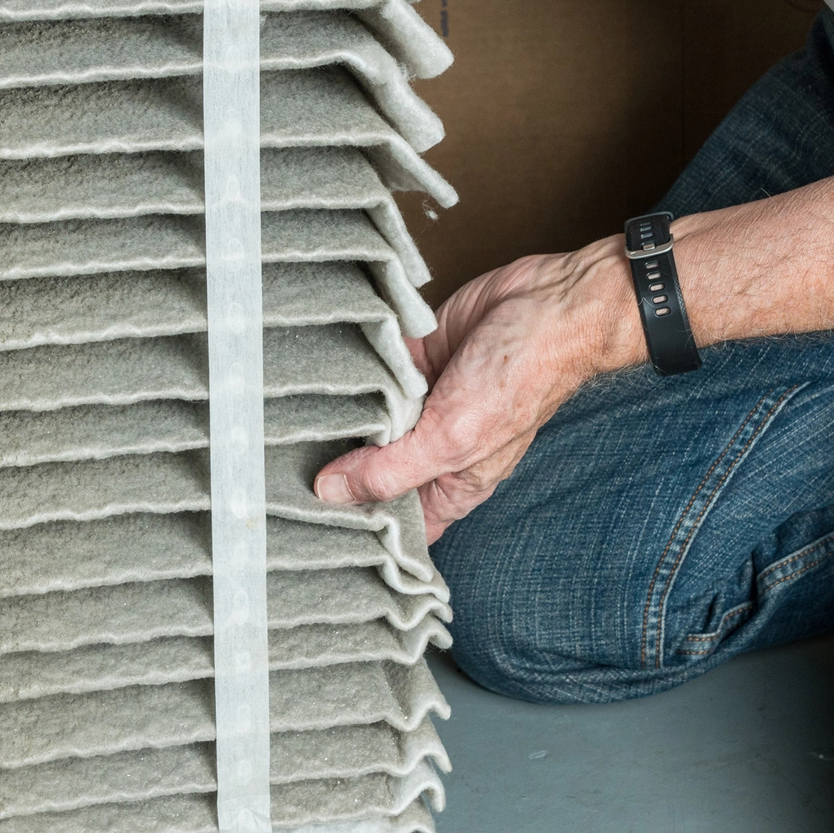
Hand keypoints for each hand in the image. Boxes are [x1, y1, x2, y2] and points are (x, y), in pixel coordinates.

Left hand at [313, 237, 643, 542]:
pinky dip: (348, 371)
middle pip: (367, 473)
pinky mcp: (410, 358)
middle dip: (332, 470)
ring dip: (334, 417)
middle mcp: (430, 447)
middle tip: (285, 469)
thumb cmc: (522, 380)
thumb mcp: (452, 440)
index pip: (395, 525)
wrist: (548, 303)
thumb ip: (390, 471)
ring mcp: (418, 403)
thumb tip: (330, 492)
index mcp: (448, 485)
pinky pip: (366, 371)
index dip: (357, 529)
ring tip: (290, 421)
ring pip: (360, 420)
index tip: (309, 526)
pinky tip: (321, 374)